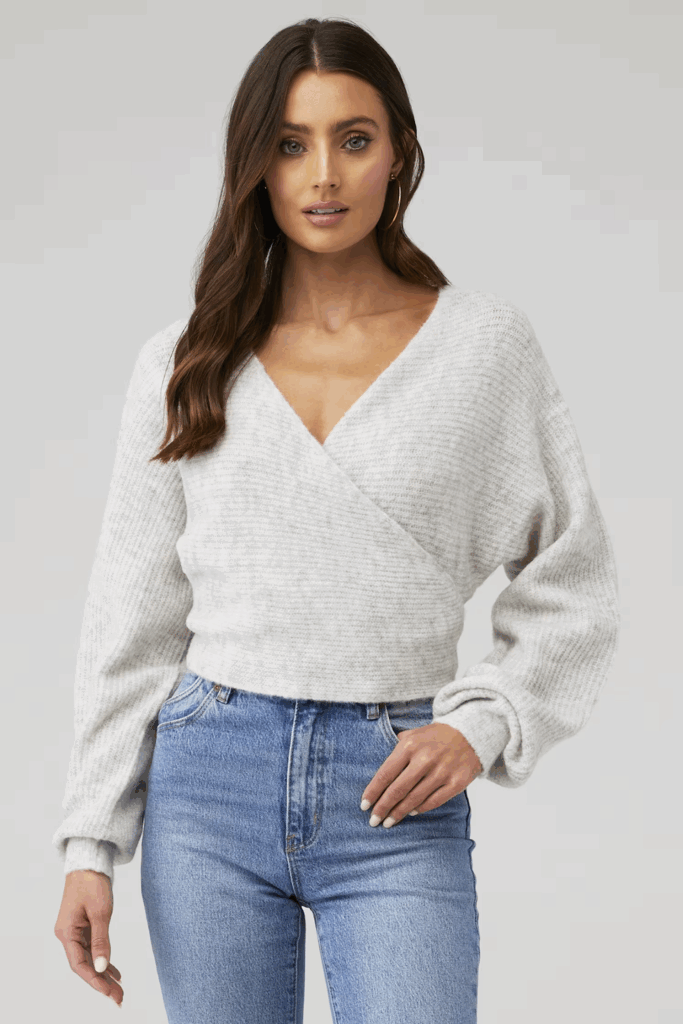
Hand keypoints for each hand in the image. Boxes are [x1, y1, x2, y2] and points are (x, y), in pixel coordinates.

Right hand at [54, 869, 123, 1006]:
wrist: (89, 860)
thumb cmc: (92, 882)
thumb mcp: (100, 912)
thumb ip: (101, 941)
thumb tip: (101, 967)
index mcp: (66, 932)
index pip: (79, 965)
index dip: (94, 980)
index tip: (109, 993)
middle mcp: (68, 934)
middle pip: (84, 965)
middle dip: (101, 982)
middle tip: (119, 998)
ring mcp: (75, 930)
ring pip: (89, 958)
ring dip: (103, 973)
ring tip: (119, 989)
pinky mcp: (83, 925)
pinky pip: (92, 948)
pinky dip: (103, 959)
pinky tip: (114, 971)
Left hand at [361, 722, 481, 827]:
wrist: (471, 733)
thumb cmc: (437, 736)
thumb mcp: (414, 734)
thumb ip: (397, 749)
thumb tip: (383, 769)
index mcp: (410, 746)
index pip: (385, 774)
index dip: (373, 792)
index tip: (364, 805)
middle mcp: (424, 759)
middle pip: (397, 790)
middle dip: (382, 808)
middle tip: (373, 820)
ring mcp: (442, 772)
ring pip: (414, 799)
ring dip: (399, 813)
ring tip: (388, 822)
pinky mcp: (456, 783)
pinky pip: (433, 801)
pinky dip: (420, 809)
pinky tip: (411, 813)